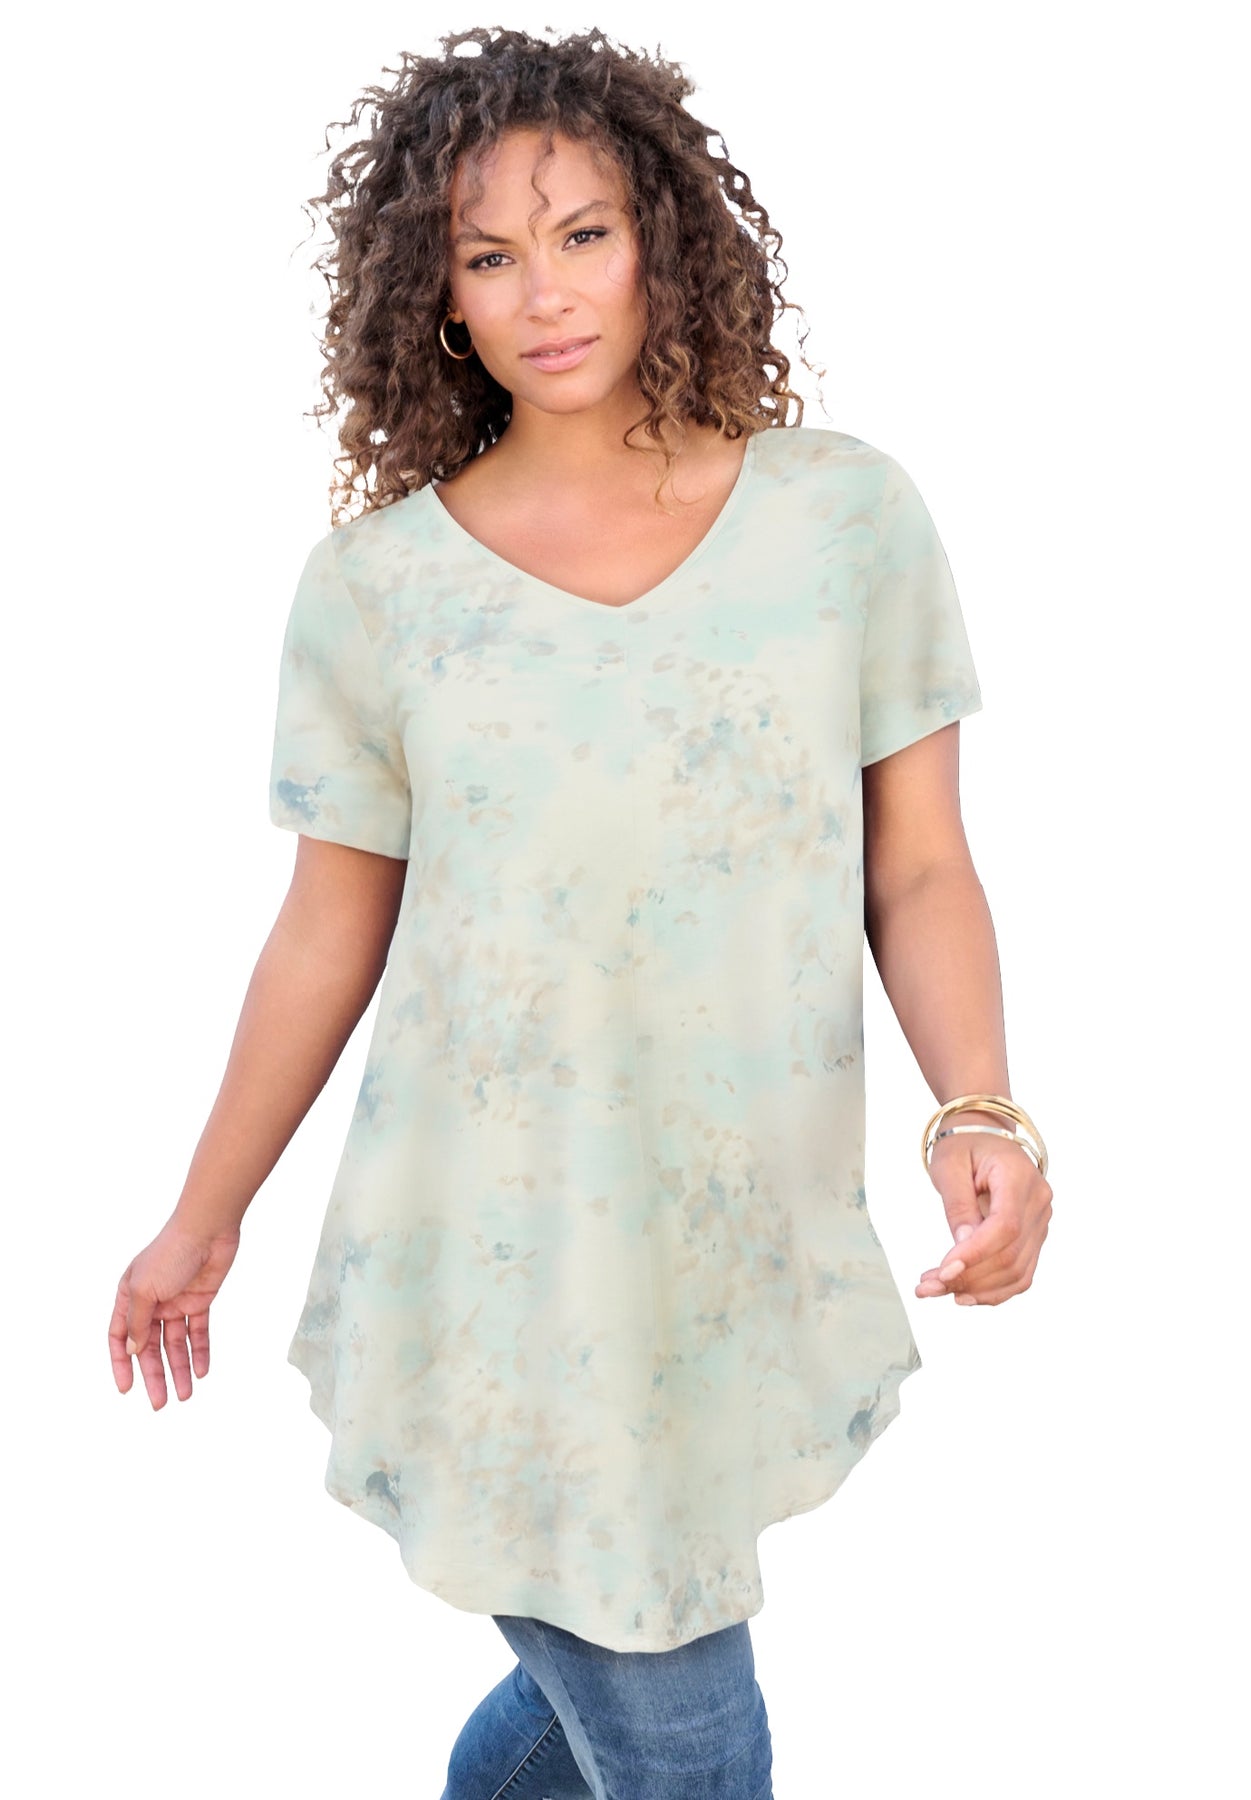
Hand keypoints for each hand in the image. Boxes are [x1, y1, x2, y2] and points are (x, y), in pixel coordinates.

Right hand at [109, 1220, 240, 1407]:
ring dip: (179, 1369)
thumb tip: (134, 1351)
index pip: (120, 1337)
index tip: (126, 1388)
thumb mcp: (145, 1289)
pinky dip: (199, 1352)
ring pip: (175, 1344)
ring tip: (185, 1395)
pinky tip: (202, 1371)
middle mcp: (151, 1302)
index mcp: (129, 1296)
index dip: (122, 1363)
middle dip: (154, 1375)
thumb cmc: (170, 1253)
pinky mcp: (200, 1301)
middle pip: (150, 1347)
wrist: (208, 1230)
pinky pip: (198, 1332)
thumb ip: (138, 1322)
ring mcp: (175, 1302)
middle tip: (160, 1403)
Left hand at [915, 1132, 1052, 1305]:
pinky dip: (994, 1290)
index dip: (976, 1254)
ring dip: (977, 1289)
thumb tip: (961, 1248)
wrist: (983, 1133)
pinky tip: (964, 1294)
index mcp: (1018, 1177)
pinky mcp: (1034, 1236)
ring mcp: (1040, 1221)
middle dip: (968, 1277)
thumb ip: (957, 1206)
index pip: (1005, 1226)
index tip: (943, 1271)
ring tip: (936, 1290)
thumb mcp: (949, 1167)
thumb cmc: (963, 1145)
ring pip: (1018, 1270)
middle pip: (1011, 1255)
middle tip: (927, 1287)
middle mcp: (1038, 1201)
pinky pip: (1021, 1272)